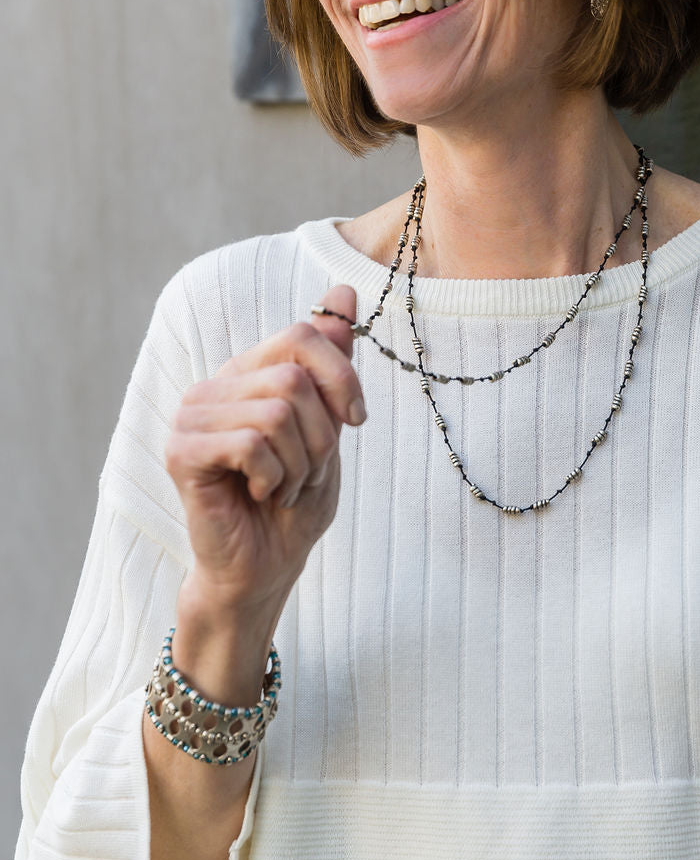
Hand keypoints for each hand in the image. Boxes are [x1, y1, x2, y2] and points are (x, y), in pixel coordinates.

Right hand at [165, 284, 363, 637]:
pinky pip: (252, 444)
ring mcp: (191, 415)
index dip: (343, 377)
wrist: (264, 569)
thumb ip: (329, 363)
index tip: (357, 421)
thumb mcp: (328, 427)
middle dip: (321, 436)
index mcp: (248, 373)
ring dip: (300, 464)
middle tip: (305, 473)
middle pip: (294, 377)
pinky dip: (274, 478)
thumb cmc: (294, 503)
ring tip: (282, 488)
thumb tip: (342, 290)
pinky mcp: (181, 451)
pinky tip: (260, 496)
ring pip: (278, 412)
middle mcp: (215, 385)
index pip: (303, 333)